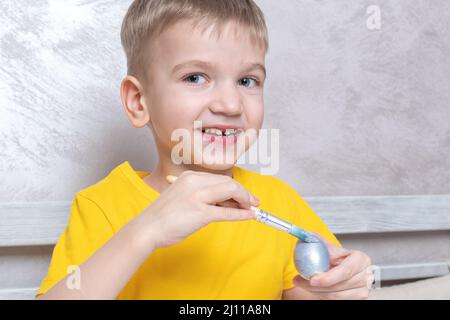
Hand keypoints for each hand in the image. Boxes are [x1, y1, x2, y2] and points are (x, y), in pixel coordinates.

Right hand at [140, 170, 258, 248]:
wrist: (146, 228)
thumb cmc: (162, 217)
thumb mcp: (181, 197)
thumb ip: (201, 196)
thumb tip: (226, 202)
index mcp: (189, 177)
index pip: (219, 178)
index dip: (235, 187)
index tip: (244, 195)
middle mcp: (194, 182)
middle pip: (228, 182)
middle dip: (244, 192)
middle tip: (254, 202)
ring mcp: (197, 196)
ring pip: (230, 191)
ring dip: (245, 200)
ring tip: (254, 208)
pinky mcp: (200, 212)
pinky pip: (226, 212)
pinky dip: (241, 213)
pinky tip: (250, 215)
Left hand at [293, 234, 373, 299]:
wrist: (340, 270)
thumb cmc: (337, 259)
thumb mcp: (330, 248)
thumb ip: (320, 242)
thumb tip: (308, 236)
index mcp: (361, 259)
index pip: (345, 271)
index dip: (329, 277)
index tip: (313, 279)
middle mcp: (365, 276)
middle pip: (339, 285)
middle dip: (317, 286)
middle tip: (300, 281)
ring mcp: (362, 290)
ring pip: (336, 296)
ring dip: (316, 291)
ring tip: (302, 283)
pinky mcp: (356, 300)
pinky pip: (335, 300)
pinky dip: (321, 295)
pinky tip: (313, 288)